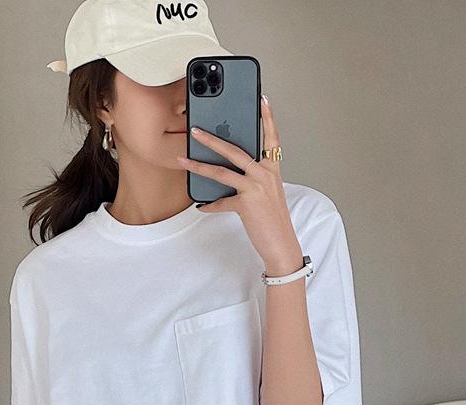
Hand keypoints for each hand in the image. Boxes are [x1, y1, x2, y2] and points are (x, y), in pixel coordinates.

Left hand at [176, 95, 303, 271]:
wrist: (281, 243)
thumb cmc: (273, 219)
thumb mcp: (268, 193)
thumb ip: (253, 179)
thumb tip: (228, 173)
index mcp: (272, 168)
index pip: (271, 137)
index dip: (267, 117)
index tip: (262, 99)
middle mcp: (265, 174)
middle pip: (234, 150)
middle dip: (211, 139)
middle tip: (195, 130)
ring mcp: (256, 187)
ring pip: (221, 171)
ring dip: (199, 165)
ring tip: (184, 160)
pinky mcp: (246, 203)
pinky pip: (220, 201)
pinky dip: (209, 205)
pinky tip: (201, 206)